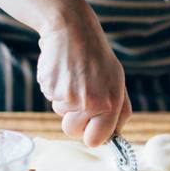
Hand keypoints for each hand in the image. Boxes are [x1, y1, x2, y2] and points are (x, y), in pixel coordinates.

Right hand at [36, 10, 131, 146]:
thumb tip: (115, 135)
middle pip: (72, 131)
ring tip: (74, 77)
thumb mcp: (117, 81)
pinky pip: (51, 98)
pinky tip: (63, 71)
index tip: (90, 129)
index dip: (90, 135)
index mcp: (110, 103)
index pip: (95, 140)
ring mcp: (68, 96)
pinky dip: (55, 87)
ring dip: (65, 99)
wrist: (73, 30)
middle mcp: (89, 102)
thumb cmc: (98, 58)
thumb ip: (119, 110)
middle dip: (73, 119)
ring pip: (60, 113)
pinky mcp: (50, 87)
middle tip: (80, 97)